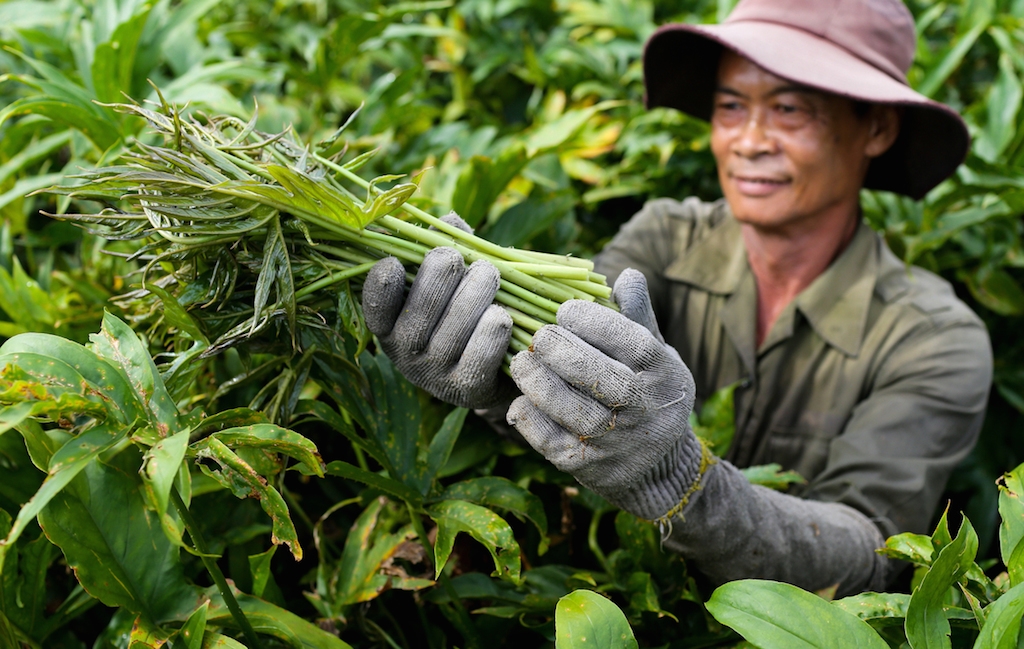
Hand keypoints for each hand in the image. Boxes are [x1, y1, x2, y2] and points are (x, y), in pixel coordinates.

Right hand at [361, 245, 514, 408]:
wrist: (496, 371)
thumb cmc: (463, 313)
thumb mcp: (445, 283)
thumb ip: (442, 247)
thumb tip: (449, 220)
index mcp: (389, 327)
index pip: (375, 305)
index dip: (382, 282)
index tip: (397, 261)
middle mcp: (405, 354)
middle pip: (423, 305)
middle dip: (444, 269)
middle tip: (458, 256)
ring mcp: (435, 375)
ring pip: (458, 321)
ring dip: (478, 289)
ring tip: (489, 274)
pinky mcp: (468, 389)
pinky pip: (484, 347)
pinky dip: (495, 325)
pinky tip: (502, 315)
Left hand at [507, 269, 708, 520]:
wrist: (659, 468)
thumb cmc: (649, 392)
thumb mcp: (657, 354)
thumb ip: (638, 316)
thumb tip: (627, 275)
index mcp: (663, 373)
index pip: (631, 342)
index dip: (594, 323)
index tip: (565, 310)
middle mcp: (646, 410)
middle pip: (601, 378)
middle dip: (562, 353)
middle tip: (539, 337)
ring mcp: (619, 443)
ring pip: (574, 412)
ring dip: (540, 384)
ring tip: (521, 363)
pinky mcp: (591, 468)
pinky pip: (553, 443)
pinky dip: (531, 420)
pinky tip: (520, 400)